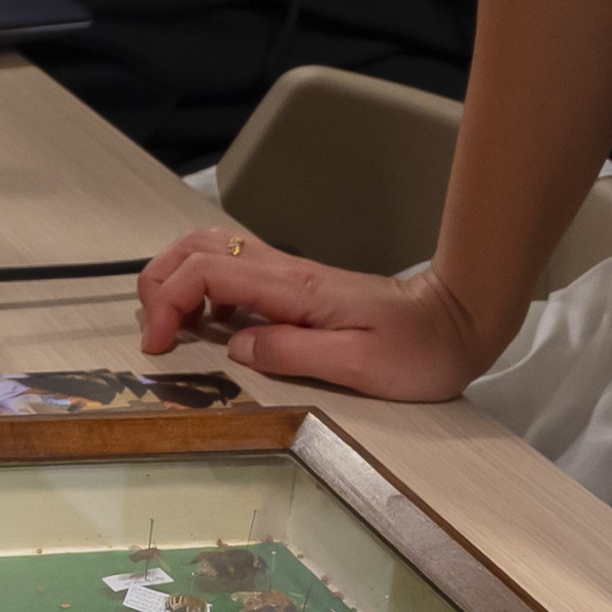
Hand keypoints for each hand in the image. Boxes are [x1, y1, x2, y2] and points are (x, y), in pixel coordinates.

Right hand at [132, 226, 492, 399]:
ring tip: (173, 326)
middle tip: (154, 331)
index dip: (167, 303)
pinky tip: (213, 326)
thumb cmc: (419, 349)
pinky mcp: (295, 286)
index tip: (158, 346)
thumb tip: (235, 348)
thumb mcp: (360, 365)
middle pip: (196, 247)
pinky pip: (233, 270)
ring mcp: (289, 274)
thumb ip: (292, 353)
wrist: (457, 321)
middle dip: (158, 282)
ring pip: (210, 250)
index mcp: (294, 289)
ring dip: (176, 279)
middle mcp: (285, 271)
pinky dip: (203, 288)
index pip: (206, 274)